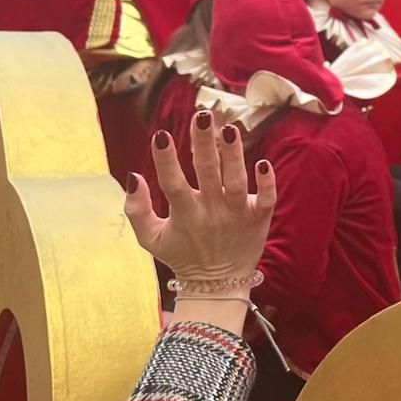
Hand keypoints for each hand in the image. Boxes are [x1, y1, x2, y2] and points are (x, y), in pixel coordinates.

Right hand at [126, 110, 275, 286]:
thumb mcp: (150, 238)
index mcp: (185, 214)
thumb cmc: (182, 255)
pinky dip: (267, 183)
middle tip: (203, 116)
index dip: (165, 160)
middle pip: (208, 173)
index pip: (172, 183)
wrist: (218, 285)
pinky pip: (267, 199)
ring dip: (234, 155)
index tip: (161, 134)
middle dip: (204, 144)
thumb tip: (133, 176)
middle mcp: (212, 212)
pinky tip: (265, 163)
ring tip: (229, 128)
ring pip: (237, 181)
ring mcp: (238, 215)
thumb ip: (137, 210)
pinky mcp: (260, 219)